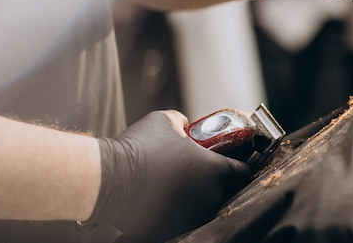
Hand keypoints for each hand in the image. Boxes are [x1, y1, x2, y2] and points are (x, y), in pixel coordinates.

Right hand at [83, 111, 250, 241]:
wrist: (110, 178)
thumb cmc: (141, 146)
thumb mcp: (165, 120)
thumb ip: (183, 122)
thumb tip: (185, 126)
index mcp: (215, 171)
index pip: (242, 171)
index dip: (239, 164)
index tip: (231, 160)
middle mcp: (208, 198)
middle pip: (224, 191)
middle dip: (215, 180)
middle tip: (199, 169)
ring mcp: (190, 218)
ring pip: (202, 207)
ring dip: (196, 196)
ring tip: (177, 184)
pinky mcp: (171, 231)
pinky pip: (180, 219)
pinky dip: (175, 210)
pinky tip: (161, 198)